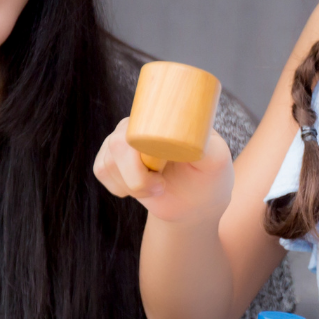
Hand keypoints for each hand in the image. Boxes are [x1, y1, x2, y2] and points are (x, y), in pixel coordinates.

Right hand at [92, 117, 232, 225]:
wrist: (196, 202)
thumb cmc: (210, 176)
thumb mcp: (217, 161)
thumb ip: (210, 148)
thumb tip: (193, 138)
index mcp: (164, 116)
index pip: (139, 123)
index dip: (140, 152)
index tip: (160, 172)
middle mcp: (139, 123)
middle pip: (117, 143)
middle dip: (136, 176)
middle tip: (161, 186)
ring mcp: (123, 140)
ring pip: (107, 161)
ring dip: (132, 184)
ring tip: (158, 186)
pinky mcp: (112, 159)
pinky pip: (101, 170)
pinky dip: (119, 187)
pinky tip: (141, 189)